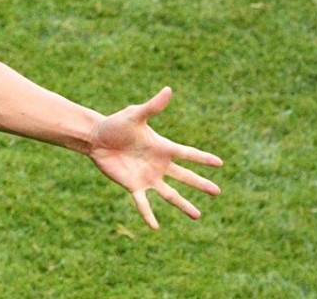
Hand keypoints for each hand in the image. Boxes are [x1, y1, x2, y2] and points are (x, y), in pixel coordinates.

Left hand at [86, 87, 221, 229]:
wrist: (96, 138)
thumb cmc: (116, 124)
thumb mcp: (135, 115)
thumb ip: (152, 107)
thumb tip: (168, 90)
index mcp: (162, 147)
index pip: (187, 154)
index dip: (202, 158)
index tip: (220, 163)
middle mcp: (159, 164)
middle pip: (184, 176)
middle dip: (201, 184)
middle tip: (218, 192)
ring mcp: (147, 177)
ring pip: (170, 194)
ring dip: (183, 205)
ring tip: (198, 216)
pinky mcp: (133, 185)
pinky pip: (143, 203)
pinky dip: (148, 214)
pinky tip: (155, 227)